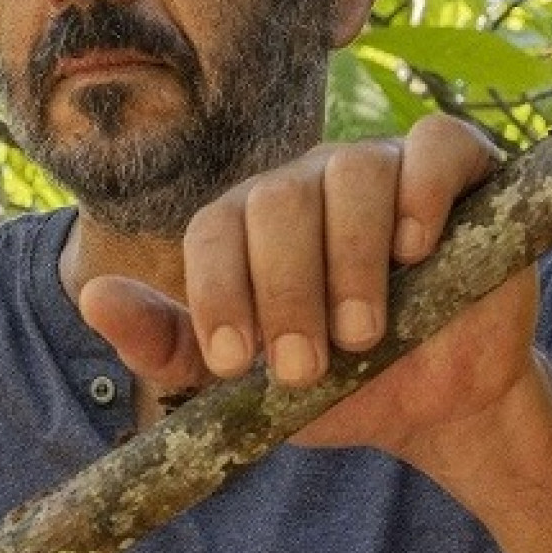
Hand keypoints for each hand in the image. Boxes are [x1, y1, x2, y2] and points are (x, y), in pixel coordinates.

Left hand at [77, 116, 533, 459]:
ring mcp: (383, 170)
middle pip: (279, 200)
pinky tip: (416, 248)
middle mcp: (310, 185)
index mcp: (251, 226)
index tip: (237, 363)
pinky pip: (435, 145)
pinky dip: (422, 191)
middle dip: (285, 292)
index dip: (219, 291)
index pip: (215, 227)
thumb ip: (169, 346)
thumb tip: (93, 297)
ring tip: (363, 335)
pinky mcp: (459, 171)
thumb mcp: (246, 388)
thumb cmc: (338, 386)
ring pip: (352, 173)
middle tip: (305, 369)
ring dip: (351, 261)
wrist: (437, 408)